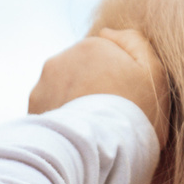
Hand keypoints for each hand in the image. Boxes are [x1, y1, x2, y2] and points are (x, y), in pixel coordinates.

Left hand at [30, 28, 167, 141]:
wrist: (96, 152)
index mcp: (90, 47)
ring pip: (62, 90)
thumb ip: (134, 42)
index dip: (118, 77)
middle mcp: (59, 61)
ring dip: (73, 103)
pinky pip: (50, 111)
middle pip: (81, 71)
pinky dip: (60, 120)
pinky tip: (74, 135)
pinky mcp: (30, 113)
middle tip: (107, 116)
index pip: (105, 55)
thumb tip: (106, 31)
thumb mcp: (152, 72)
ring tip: (90, 128)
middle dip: (92, 88)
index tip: (125, 99)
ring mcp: (41, 87)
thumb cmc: (133, 112)